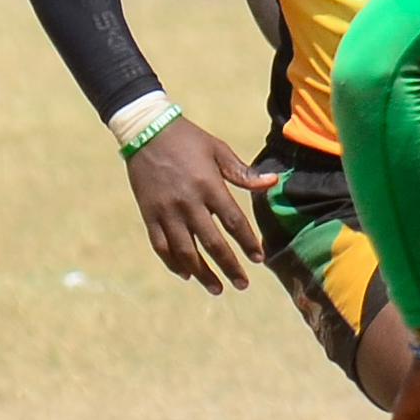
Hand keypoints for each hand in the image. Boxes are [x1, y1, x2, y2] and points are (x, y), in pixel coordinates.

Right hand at [125, 117, 275, 294]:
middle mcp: (187, 202)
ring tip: (217, 288)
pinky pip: (160, 245)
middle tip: (243, 284)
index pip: (233, 222)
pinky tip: (186, 274)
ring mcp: (165, 211)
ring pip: (185, 251)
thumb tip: (273, 181)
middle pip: (212, 243)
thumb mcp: (219, 150)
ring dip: (201, 273)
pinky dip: (172, 262)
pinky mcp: (148, 214)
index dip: (247, 242)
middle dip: (229, 267)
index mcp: (209, 185)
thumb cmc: (188, 139)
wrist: (146, 131)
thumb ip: (244, 172)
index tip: (258, 258)